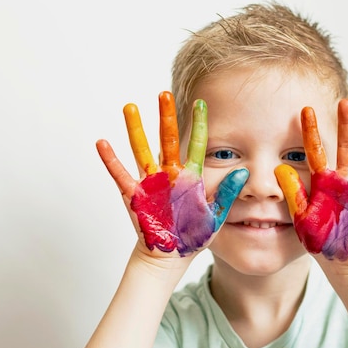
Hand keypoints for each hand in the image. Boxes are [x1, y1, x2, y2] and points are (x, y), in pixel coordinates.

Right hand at [96, 92, 248, 256]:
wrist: (171, 254)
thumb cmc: (193, 235)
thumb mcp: (215, 214)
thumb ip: (226, 193)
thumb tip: (244, 172)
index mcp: (191, 177)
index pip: (197, 145)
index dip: (199, 124)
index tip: (201, 103)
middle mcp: (170, 174)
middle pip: (167, 139)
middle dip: (166, 117)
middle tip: (164, 93)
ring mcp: (151, 182)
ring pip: (141, 150)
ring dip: (136, 129)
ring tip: (131, 107)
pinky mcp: (135, 195)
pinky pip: (120, 174)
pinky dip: (111, 160)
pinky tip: (103, 142)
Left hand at [275, 100, 347, 260]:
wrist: (341, 260)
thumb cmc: (320, 239)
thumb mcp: (302, 216)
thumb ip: (294, 192)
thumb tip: (279, 167)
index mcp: (323, 181)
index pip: (315, 151)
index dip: (310, 131)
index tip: (306, 109)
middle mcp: (344, 179)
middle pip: (344, 146)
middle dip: (344, 124)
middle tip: (344, 102)